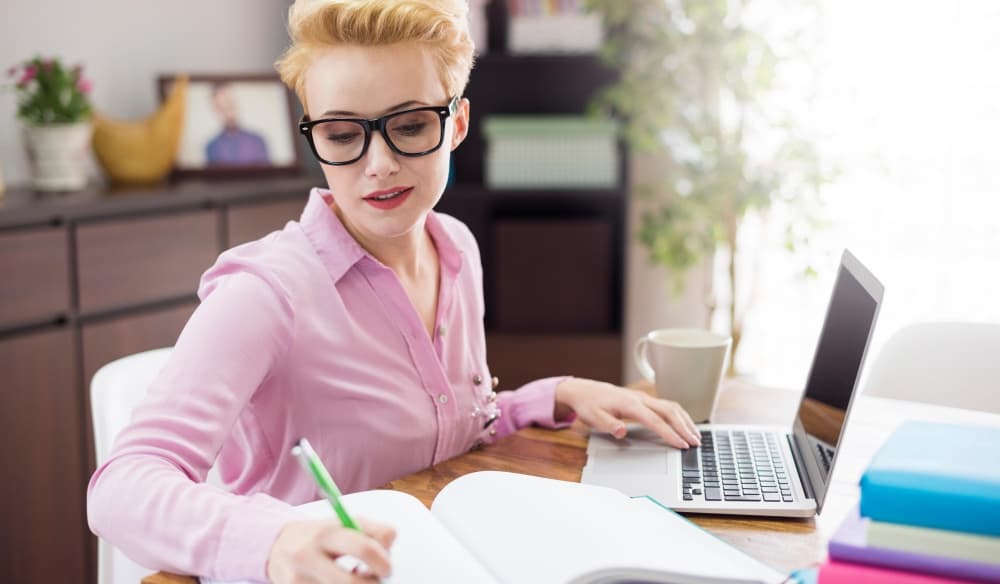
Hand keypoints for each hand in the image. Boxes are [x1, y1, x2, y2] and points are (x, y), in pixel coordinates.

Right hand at [266, 517, 395, 582]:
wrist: (278, 548)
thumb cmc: (320, 536)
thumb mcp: (345, 523)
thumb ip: (374, 531)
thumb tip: (388, 552)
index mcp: (325, 533)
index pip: (363, 548)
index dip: (382, 562)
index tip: (387, 568)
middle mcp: (307, 556)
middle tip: (374, 579)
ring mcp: (297, 580)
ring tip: (352, 578)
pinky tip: (336, 583)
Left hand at [554, 378, 700, 448]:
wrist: (584, 391)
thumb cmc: (589, 405)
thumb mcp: (593, 418)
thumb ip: (607, 425)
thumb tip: (621, 431)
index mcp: (630, 404)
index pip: (656, 421)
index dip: (670, 434)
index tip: (682, 445)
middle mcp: (640, 399)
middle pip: (669, 411)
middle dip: (685, 427)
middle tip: (696, 443)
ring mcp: (644, 397)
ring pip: (671, 406)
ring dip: (685, 420)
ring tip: (696, 436)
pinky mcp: (644, 399)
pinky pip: (667, 405)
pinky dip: (679, 415)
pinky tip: (684, 424)